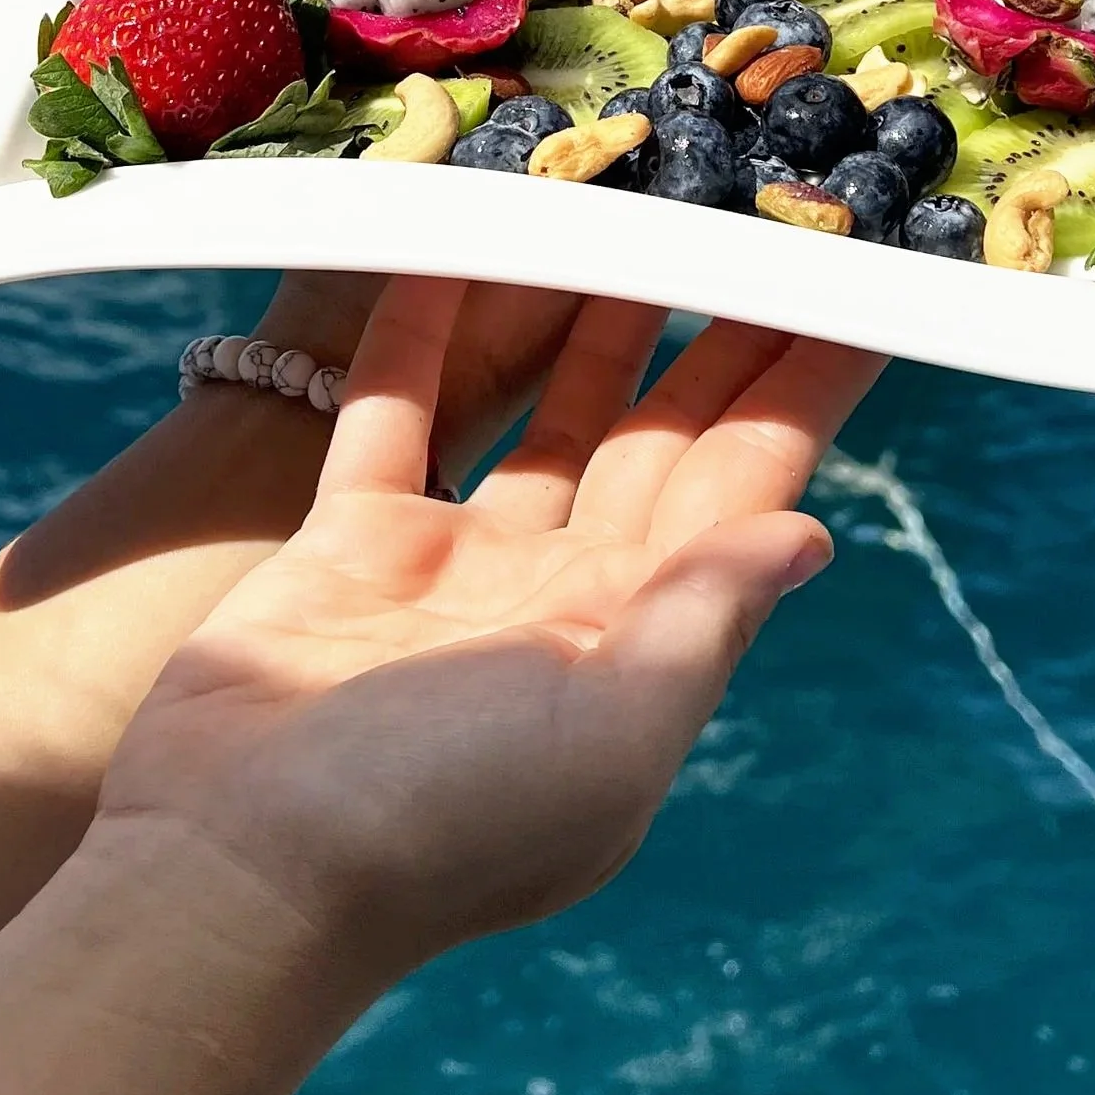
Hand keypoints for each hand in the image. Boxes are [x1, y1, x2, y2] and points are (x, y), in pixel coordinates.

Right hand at [98, 279, 883, 982]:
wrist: (234, 879)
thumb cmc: (439, 825)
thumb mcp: (606, 735)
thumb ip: (704, 620)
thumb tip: (813, 536)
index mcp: (641, 643)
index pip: (746, 485)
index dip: (805, 390)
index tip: (861, 294)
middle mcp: (561, 602)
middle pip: (658, 436)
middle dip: (711, 335)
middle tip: (755, 219)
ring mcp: (454, 571)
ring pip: (542, 416)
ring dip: (585, 322)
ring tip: (627, 214)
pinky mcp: (350, 547)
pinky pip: (399, 413)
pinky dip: (424, 334)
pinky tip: (453, 250)